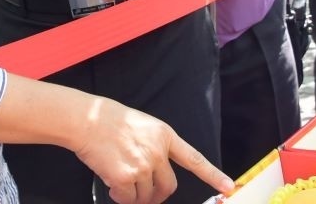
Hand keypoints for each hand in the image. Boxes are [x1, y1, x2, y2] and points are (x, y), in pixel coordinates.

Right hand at [72, 99, 232, 203]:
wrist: (87, 119)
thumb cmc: (108, 120)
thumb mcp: (142, 125)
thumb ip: (154, 146)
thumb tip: (155, 173)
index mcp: (164, 135)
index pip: (194, 159)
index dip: (213, 175)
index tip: (228, 186)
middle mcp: (158, 152)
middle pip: (168, 187)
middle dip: (157, 195)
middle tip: (143, 194)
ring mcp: (143, 166)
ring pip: (147, 196)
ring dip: (134, 196)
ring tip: (119, 181)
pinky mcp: (126, 178)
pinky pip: (128, 199)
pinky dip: (119, 197)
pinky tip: (111, 185)